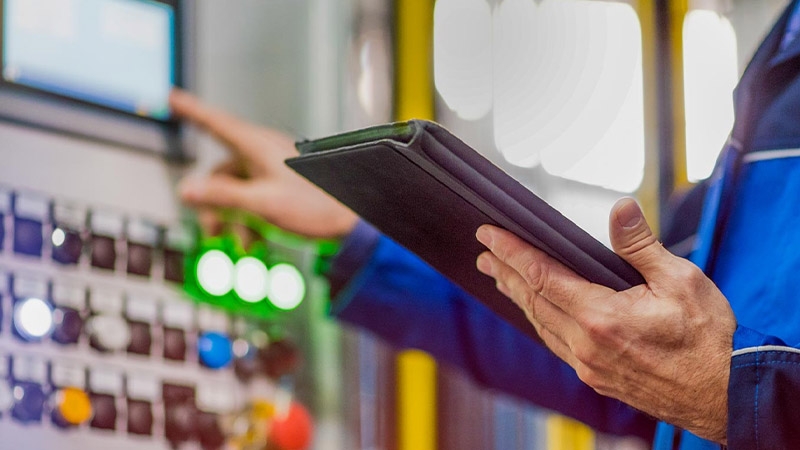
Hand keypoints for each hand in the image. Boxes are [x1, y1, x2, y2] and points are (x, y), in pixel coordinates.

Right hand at [170, 89, 358, 238]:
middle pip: (223, 170)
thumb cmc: (318, 207)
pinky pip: (255, 197)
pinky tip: (255, 241)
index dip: (192, 111)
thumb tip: (186, 190)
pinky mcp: (284, 184)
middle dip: (214, 204)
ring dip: (234, 217)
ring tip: (242, 244)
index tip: (172, 98)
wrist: (354, 221)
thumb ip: (223, 197)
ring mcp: (275, 168)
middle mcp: (265, 153)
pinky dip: (249, 218)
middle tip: (213, 231)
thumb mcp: (263, 204)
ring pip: (238, 188)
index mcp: (258, 147)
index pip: (216, 123)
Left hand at [475, 197, 735, 443]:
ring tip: (501, 277)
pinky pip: (555, 343)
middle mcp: (586, 344)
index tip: (488, 235)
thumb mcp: (680, 280)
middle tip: (483, 254)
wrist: (723, 395)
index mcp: (601, 318)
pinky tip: (536, 312)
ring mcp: (588, 364)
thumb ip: (640, 245)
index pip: (541, 276)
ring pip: (540, 325)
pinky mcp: (596, 377)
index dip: (511, 252)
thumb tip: (620, 208)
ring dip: (518, 297)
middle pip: (532, 301)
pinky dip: (539, 321)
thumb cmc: (707, 338)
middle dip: (505, 273)